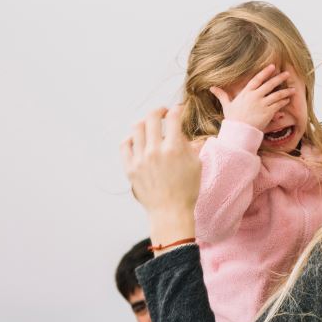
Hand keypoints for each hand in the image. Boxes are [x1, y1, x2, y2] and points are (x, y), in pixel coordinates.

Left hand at [120, 104, 199, 251]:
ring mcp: (140, 159)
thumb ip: (189, 145)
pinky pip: (125, 145)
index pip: (173, 118)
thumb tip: (181, 132)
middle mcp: (155, 151)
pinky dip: (131, 138)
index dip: (177, 109)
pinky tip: (137, 140)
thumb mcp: (196, 164)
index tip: (178, 109)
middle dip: (159, 110)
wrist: (170, 212)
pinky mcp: (130, 168)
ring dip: (145, 123)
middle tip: (163, 113)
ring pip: (137, 128)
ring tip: (150, 126)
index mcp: (174, 149)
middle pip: (152, 118)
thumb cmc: (187, 190)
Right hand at [209, 64, 296, 129]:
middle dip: (279, 78)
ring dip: (286, 91)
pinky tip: (288, 99)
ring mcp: (262, 104)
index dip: (265, 72)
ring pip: (277, 95)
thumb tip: (211, 88)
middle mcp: (255, 96)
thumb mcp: (226, 106)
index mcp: (246, 93)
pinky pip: (278, 105)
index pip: (257, 79)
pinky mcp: (268, 112)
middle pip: (269, 84)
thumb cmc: (233, 119)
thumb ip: (222, 95)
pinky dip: (284, 101)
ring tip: (293, 88)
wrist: (238, 132)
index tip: (272, 66)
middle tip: (287, 74)